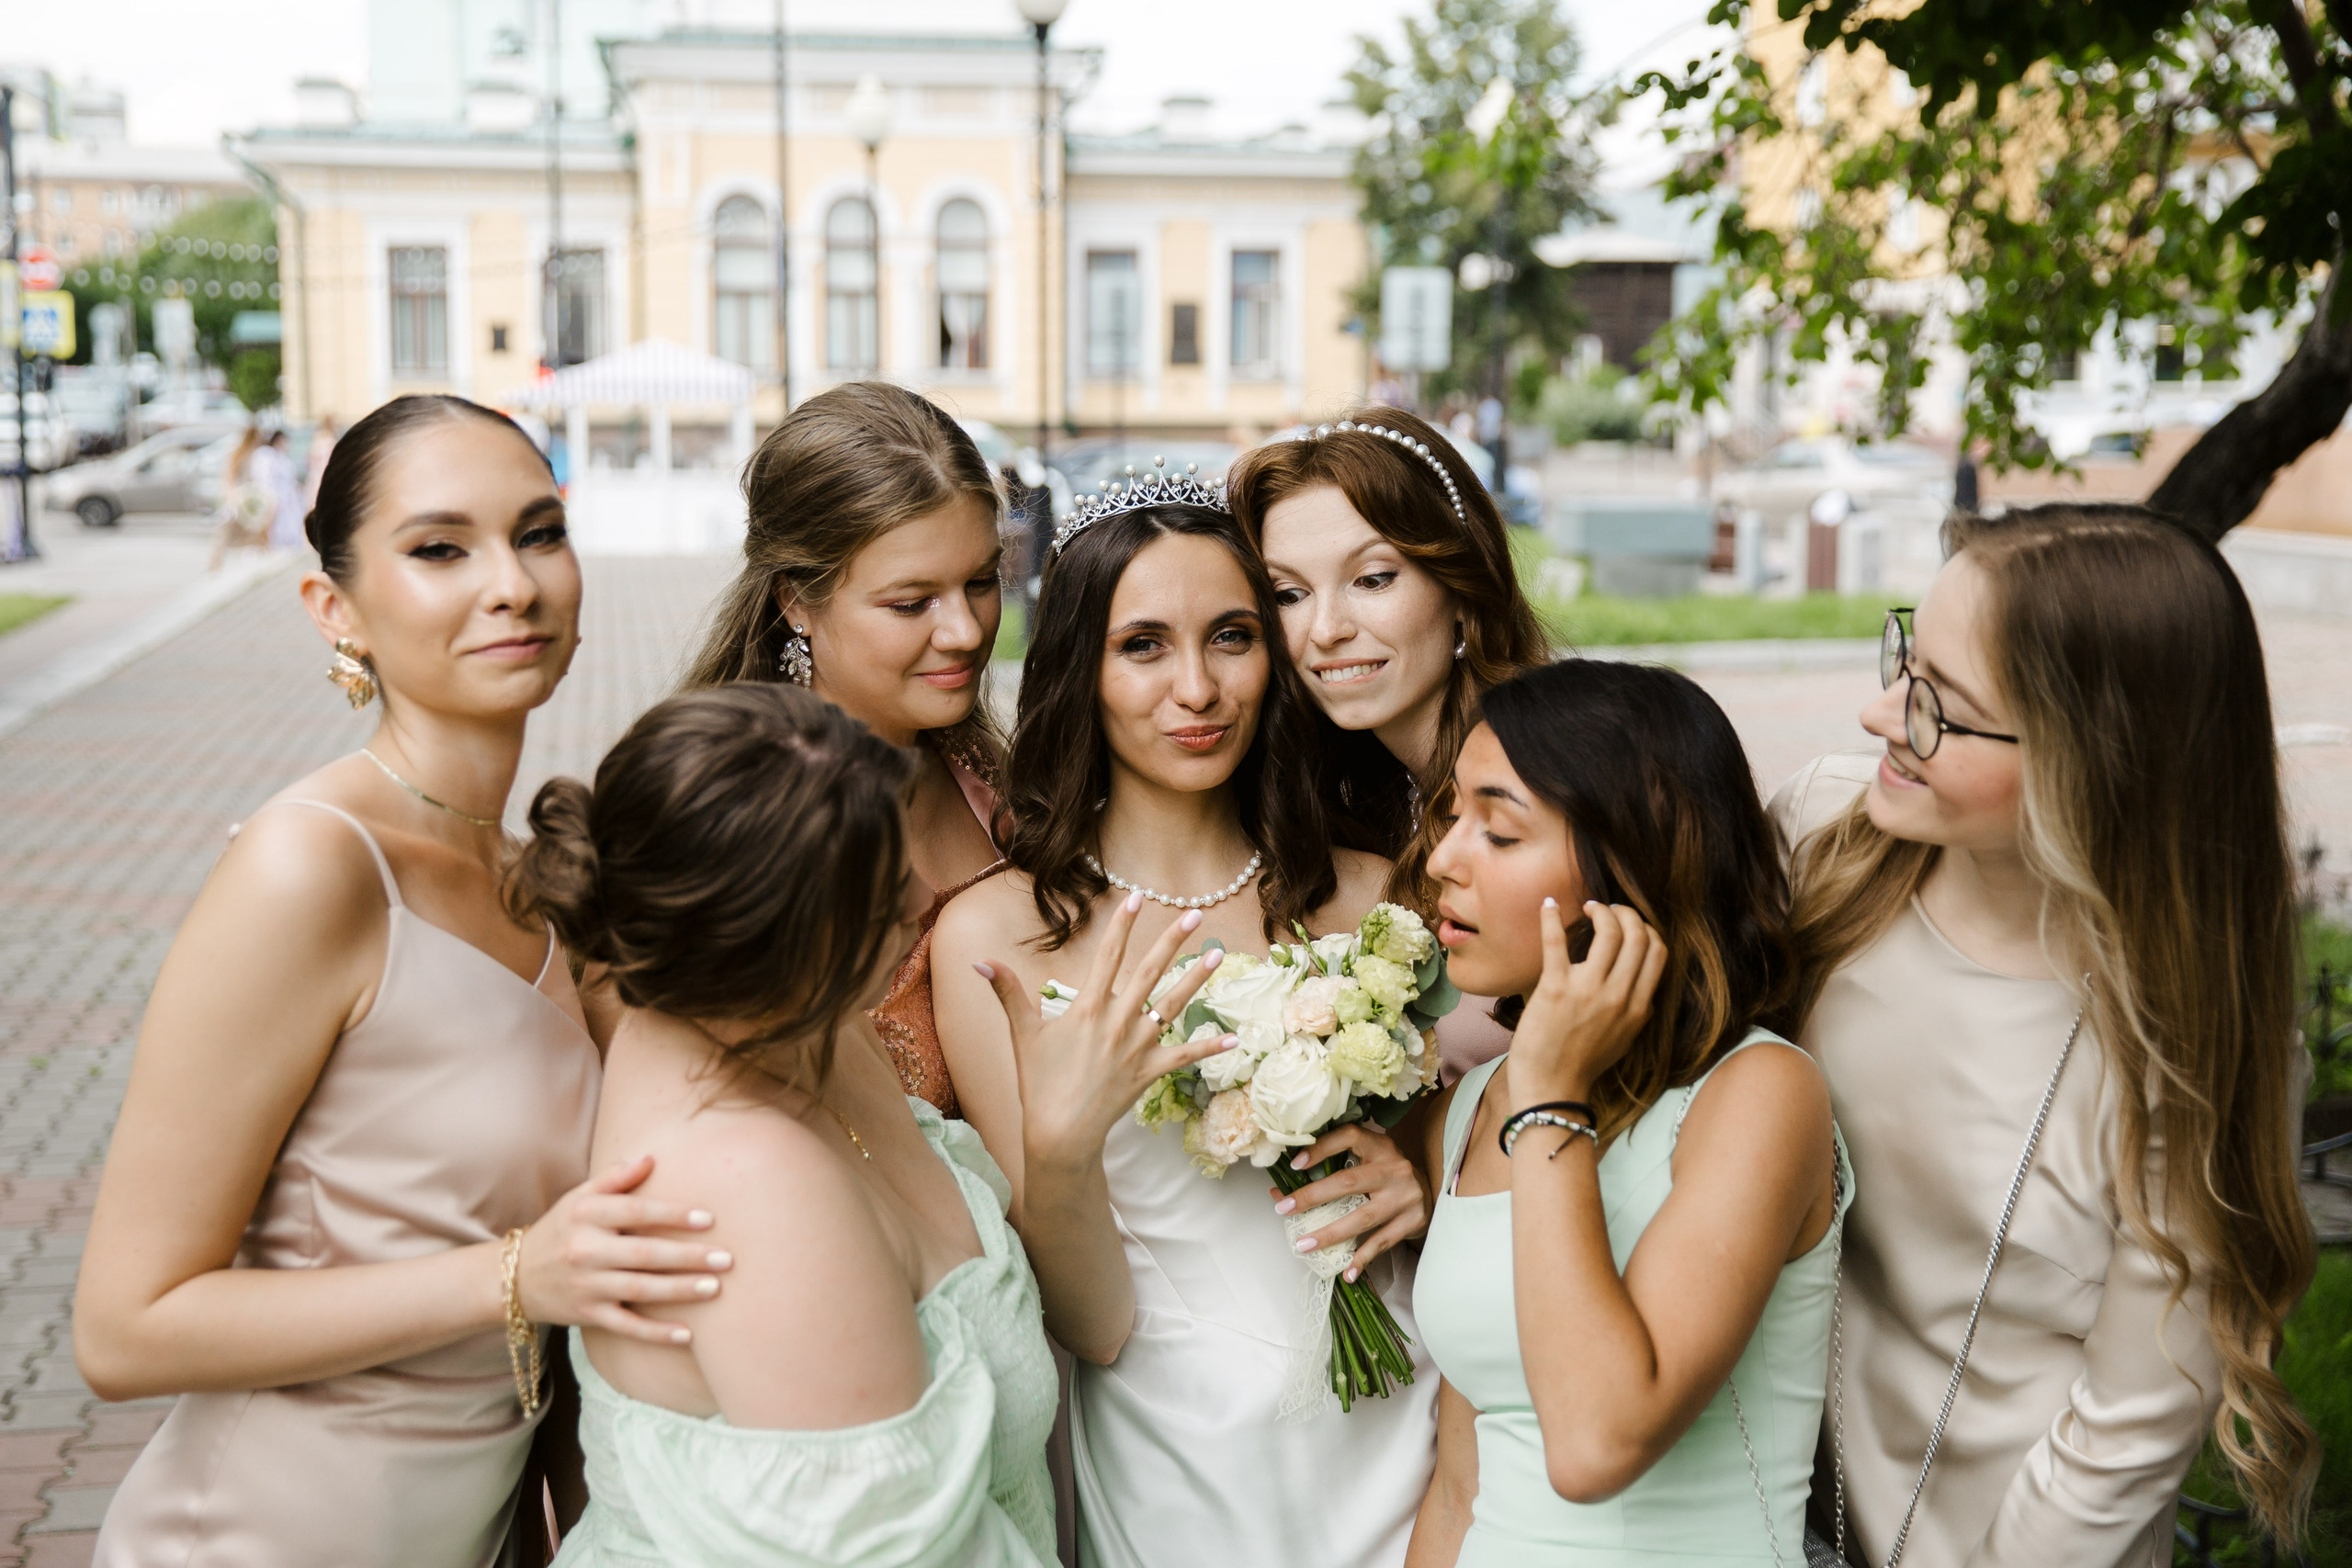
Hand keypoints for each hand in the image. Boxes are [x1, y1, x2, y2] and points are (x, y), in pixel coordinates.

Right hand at [516, 1154, 731, 1344]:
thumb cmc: (559, 1230)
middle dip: (688, 1257)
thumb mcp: (579, 1198)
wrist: (512, 1278)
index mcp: (586, 1215)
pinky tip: (687, 1335)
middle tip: (727, 1258)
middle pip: (644, 1254)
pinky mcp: (586, 1315)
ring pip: (640, 1290)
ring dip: (680, 1291)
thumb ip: (614, 1178)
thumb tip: (651, 1157)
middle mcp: (585, 1250)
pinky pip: (626, 1326)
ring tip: (716, 1288)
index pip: (636, 1212)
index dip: (672, 1215)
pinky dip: (656, 1333)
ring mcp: (586, 1286)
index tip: (709, 1219)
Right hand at [974, 892, 1237, 1167]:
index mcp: (1088, 1008)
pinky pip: (1184, 1056)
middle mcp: (1118, 1021)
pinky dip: (1208, 1047)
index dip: (1122, 925)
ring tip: (1216, 953)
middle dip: (1172, 940)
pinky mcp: (1150, 1072)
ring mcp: (1137, 1047)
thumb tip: (980, 962)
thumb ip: (1007, 993)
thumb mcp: (1022, 1034)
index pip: (1108, 956)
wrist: (1060, 1133)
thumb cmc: (1038, 1083)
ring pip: (1172, 1005)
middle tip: (1193, 914)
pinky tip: (1232, 1037)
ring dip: (1196, 978)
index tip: (1137, 897)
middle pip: (1149, 972)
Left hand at [1271, 1122, 1429, 1280]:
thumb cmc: (1386, 1175)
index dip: (1321, 1148)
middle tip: (1285, 1209)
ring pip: (1363, 1217)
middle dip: (1313, 1196)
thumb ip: (1329, 1170)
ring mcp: (1405, 1196)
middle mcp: (1394, 1169)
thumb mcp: (1366, 1162)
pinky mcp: (1413, 1221)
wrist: (1430, 1192)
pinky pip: (1382, 1242)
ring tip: (1304, 1244)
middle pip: (1349, 1182)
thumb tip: (1278, 1191)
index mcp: (1380, 1147)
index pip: (1349, 1137)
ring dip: (1331, 1233)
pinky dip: (1363, 1258)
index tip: (1295, 1165)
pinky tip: (1346, 1272)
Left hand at [1509, 899, 1665, 1104]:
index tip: (1631, 924)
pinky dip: (1551, 918)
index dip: (1647, 929)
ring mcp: (1588, 991)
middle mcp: (1618, 996)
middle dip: (1626, 913)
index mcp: (1638, 1007)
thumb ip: (1636, 1009)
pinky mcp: (1554, 988)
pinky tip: (1548, 906)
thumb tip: (1640, 983)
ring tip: (1588, 908)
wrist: (1551, 1086)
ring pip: (1609, 932)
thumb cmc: (1583, 1063)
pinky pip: (1556, 942)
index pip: (1658, 952)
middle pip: (1638, 936)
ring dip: (1600, 911)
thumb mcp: (1624, 1038)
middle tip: (1607, 910)